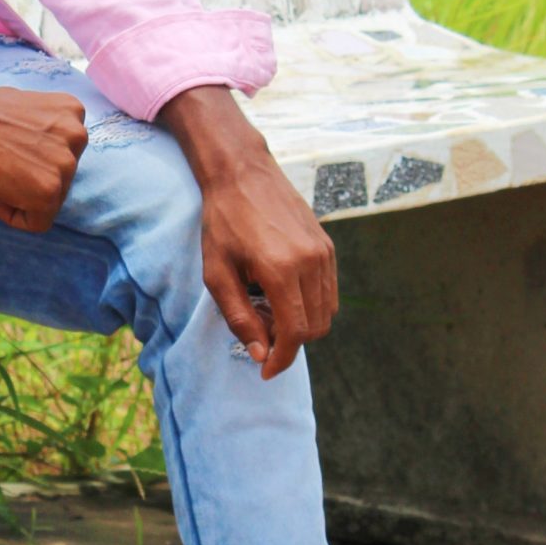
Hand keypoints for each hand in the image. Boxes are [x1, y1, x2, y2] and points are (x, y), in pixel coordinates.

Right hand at [0, 71, 87, 230]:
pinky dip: (11, 214)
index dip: (29, 161)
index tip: (6, 151)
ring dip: (21, 196)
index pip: (62, 154)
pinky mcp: (50, 191)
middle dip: (29, 179)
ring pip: (49, 201)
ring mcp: (67, 164)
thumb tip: (41, 154)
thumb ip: (44, 130)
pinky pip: (36, 222)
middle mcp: (78, 135)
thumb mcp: (25, 109)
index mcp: (72, 111)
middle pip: (59, 179)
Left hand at [158, 87, 336, 380]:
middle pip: (315, 327)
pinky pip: (328, 290)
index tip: (265, 372)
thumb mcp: (217, 272)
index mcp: (282, 270)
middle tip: (259, 333)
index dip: (281, 359)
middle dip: (290, 342)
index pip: (295, 333)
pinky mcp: (327, 245)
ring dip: (301, 324)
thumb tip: (262, 354)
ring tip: (266, 310)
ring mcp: (324, 252)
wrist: (242, 172)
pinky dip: (310, 304)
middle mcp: (311, 262)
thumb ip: (239, 317)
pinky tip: (281, 293)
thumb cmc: (223, 221)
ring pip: (327, 311)